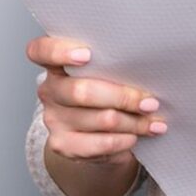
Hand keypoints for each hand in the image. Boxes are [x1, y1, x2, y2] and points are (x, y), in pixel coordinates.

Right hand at [26, 35, 166, 166]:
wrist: (94, 134)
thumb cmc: (106, 90)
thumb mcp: (106, 72)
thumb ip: (114, 66)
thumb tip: (148, 71)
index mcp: (56, 64)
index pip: (41, 50)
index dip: (59, 51)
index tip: (87, 54)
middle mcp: (50, 90)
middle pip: (81, 91)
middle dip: (123, 97)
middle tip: (151, 102)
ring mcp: (53, 118)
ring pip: (99, 119)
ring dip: (133, 122)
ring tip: (155, 122)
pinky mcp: (61, 144)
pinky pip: (98, 144)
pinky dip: (122, 141)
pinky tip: (136, 137)